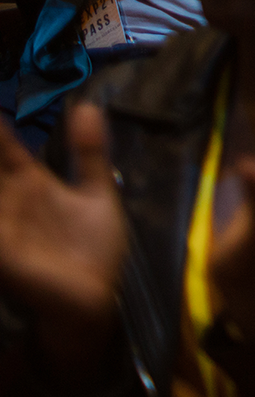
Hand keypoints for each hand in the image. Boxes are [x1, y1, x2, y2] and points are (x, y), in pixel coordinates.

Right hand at [0, 104, 127, 369]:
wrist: (96, 297)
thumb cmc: (93, 249)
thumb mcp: (97, 194)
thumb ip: (91, 153)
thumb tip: (88, 106)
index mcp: (31, 182)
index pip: (6, 146)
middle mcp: (9, 198)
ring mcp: (2, 223)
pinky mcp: (2, 249)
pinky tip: (2, 208)